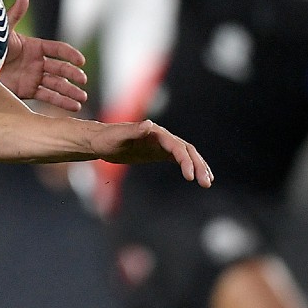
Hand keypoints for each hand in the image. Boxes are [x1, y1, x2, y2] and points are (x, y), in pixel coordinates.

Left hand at [0, 0, 87, 111]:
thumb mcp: (2, 31)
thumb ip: (15, 14)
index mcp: (34, 46)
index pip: (57, 49)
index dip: (70, 54)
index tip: (81, 61)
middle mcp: (37, 62)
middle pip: (60, 68)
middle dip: (73, 75)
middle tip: (82, 80)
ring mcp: (33, 77)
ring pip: (57, 84)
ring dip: (71, 91)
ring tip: (83, 99)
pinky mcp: (28, 92)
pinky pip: (48, 96)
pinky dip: (61, 102)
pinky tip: (74, 108)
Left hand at [89, 120, 212, 186]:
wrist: (100, 140)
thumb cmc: (106, 139)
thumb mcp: (117, 136)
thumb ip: (133, 130)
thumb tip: (149, 124)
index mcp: (155, 133)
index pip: (177, 147)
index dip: (185, 161)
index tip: (189, 177)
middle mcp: (162, 137)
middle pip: (187, 151)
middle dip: (198, 166)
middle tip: (206, 183)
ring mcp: (162, 145)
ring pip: (186, 155)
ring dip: (198, 167)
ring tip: (207, 182)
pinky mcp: (158, 152)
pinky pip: (179, 159)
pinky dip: (189, 167)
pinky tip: (196, 177)